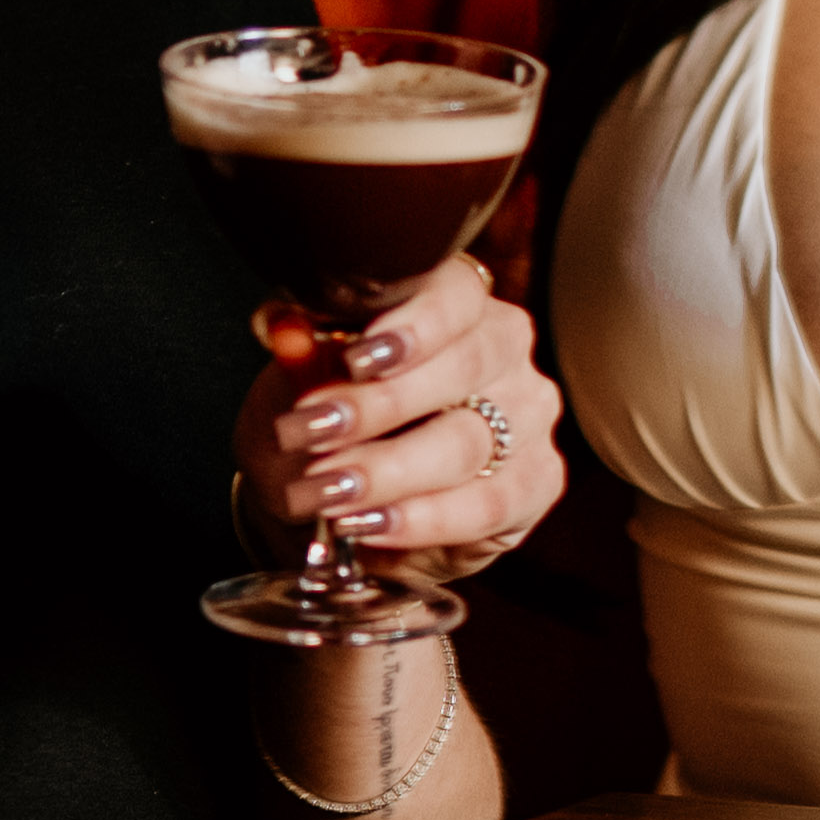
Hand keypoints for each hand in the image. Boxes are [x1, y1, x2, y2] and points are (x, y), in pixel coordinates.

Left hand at [246, 250, 566, 576]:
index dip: (413, 325)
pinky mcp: (537, 481)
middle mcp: (503, 350)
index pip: (455, 294)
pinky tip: (370, 524)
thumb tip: (282, 328)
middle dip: (378, 407)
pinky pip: (486, 505)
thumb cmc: (332, 427)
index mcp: (453, 303)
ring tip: (326, 492)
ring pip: (467, 443)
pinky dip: (421, 519)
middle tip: (311, 434)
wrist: (351, 503)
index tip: (356, 358)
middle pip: (462, 369)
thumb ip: (296, 358)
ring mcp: (529, 416)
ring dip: (388, 471)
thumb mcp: (297, 390)